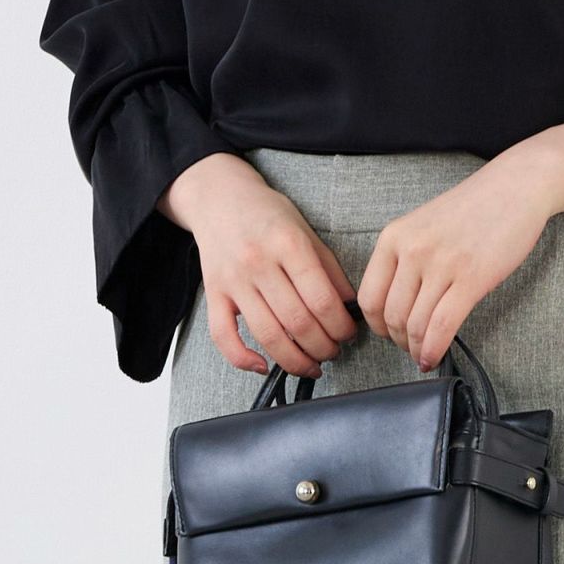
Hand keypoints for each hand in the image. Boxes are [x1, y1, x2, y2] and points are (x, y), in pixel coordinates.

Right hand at [161, 154, 359, 378]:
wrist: (219, 197)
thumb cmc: (267, 213)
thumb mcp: (305, 229)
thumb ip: (328, 267)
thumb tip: (350, 306)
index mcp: (288, 243)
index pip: (321, 299)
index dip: (340, 325)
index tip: (349, 334)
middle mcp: (258, 262)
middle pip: (297, 322)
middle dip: (323, 346)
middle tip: (334, 351)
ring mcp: (233, 280)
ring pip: (267, 335)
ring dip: (294, 360)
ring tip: (312, 364)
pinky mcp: (213, 294)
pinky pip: (223, 337)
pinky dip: (243, 359)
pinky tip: (265, 366)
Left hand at [356, 159, 550, 371]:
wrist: (515, 186)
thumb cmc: (473, 207)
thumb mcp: (423, 225)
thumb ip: (404, 257)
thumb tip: (393, 304)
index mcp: (394, 236)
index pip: (369, 297)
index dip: (376, 325)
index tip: (388, 333)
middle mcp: (412, 249)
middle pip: (391, 316)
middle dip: (399, 341)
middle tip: (410, 347)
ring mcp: (441, 264)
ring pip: (414, 325)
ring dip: (417, 349)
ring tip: (424, 354)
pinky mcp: (471, 278)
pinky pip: (441, 327)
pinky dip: (434, 350)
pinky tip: (435, 357)